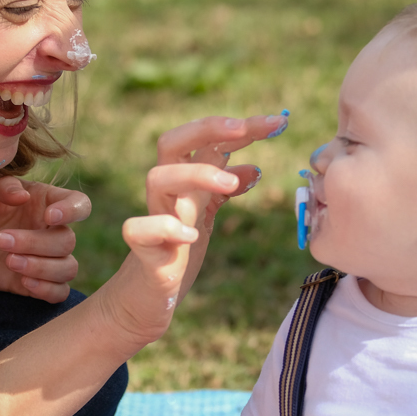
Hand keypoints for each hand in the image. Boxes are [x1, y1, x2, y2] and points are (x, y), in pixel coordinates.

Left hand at [0, 176, 91, 302]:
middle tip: (0, 240)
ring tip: (9, 262)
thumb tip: (22, 195)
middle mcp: (52, 230)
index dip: (73, 210)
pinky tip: (24, 282)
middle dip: (36, 243)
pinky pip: (59, 292)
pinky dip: (47, 290)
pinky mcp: (37, 282)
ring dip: (42, 267)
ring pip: (68, 268)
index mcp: (45, 202)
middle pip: (67, 241)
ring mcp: (47, 258)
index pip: (79, 204)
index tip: (50, 216)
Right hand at [100, 113, 289, 346]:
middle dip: (207, 129)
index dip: (239, 127)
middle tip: (243, 129)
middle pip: (171, 142)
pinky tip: (192, 237)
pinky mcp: (144, 249)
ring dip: (195, 173)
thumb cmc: (178, 247)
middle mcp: (166, 192)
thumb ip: (224, 188)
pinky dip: (166, 227)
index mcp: (182, 179)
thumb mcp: (206, 212)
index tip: (276, 122)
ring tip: (230, 183)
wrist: (151, 292)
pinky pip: (139, 229)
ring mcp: (154, 216)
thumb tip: (255, 169)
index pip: (204, 138)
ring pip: (158, 178)